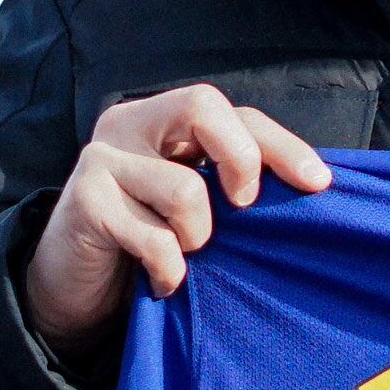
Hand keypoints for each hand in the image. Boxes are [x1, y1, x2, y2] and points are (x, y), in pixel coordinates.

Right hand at [23, 87, 330, 347]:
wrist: (71, 285)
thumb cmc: (146, 240)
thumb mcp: (194, 202)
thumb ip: (232, 181)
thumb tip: (311, 185)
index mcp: (161, 118)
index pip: (233, 112)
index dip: (281, 144)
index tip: (319, 183)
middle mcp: (128, 124)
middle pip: (202, 105)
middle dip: (242, 157)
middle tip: (245, 206)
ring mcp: (101, 159)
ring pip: (186, 189)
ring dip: (197, 237)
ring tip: (182, 255)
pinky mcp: (82, 201)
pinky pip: (155, 238)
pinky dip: (170, 270)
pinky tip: (162, 281)